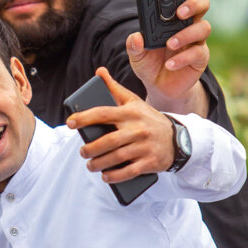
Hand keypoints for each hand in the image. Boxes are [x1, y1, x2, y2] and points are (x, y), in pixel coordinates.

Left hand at [65, 67, 176, 181]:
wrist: (178, 139)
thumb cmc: (149, 119)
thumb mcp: (134, 102)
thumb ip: (115, 89)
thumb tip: (99, 72)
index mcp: (131, 113)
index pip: (103, 113)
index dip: (84, 118)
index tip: (70, 123)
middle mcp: (138, 129)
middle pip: (108, 140)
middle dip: (90, 148)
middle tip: (83, 152)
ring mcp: (145, 146)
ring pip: (116, 157)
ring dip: (99, 164)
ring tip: (90, 165)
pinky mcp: (150, 162)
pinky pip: (129, 171)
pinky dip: (115, 176)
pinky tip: (105, 176)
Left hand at [127, 0, 211, 115]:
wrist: (160, 86)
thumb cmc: (149, 62)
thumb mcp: (136, 53)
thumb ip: (134, 44)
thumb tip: (136, 37)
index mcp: (172, 16)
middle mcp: (188, 24)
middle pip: (201, 4)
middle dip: (193, 3)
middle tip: (179, 11)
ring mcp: (196, 40)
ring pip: (203, 27)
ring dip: (186, 34)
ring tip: (170, 43)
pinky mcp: (200, 58)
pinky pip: (198, 53)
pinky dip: (183, 58)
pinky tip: (170, 62)